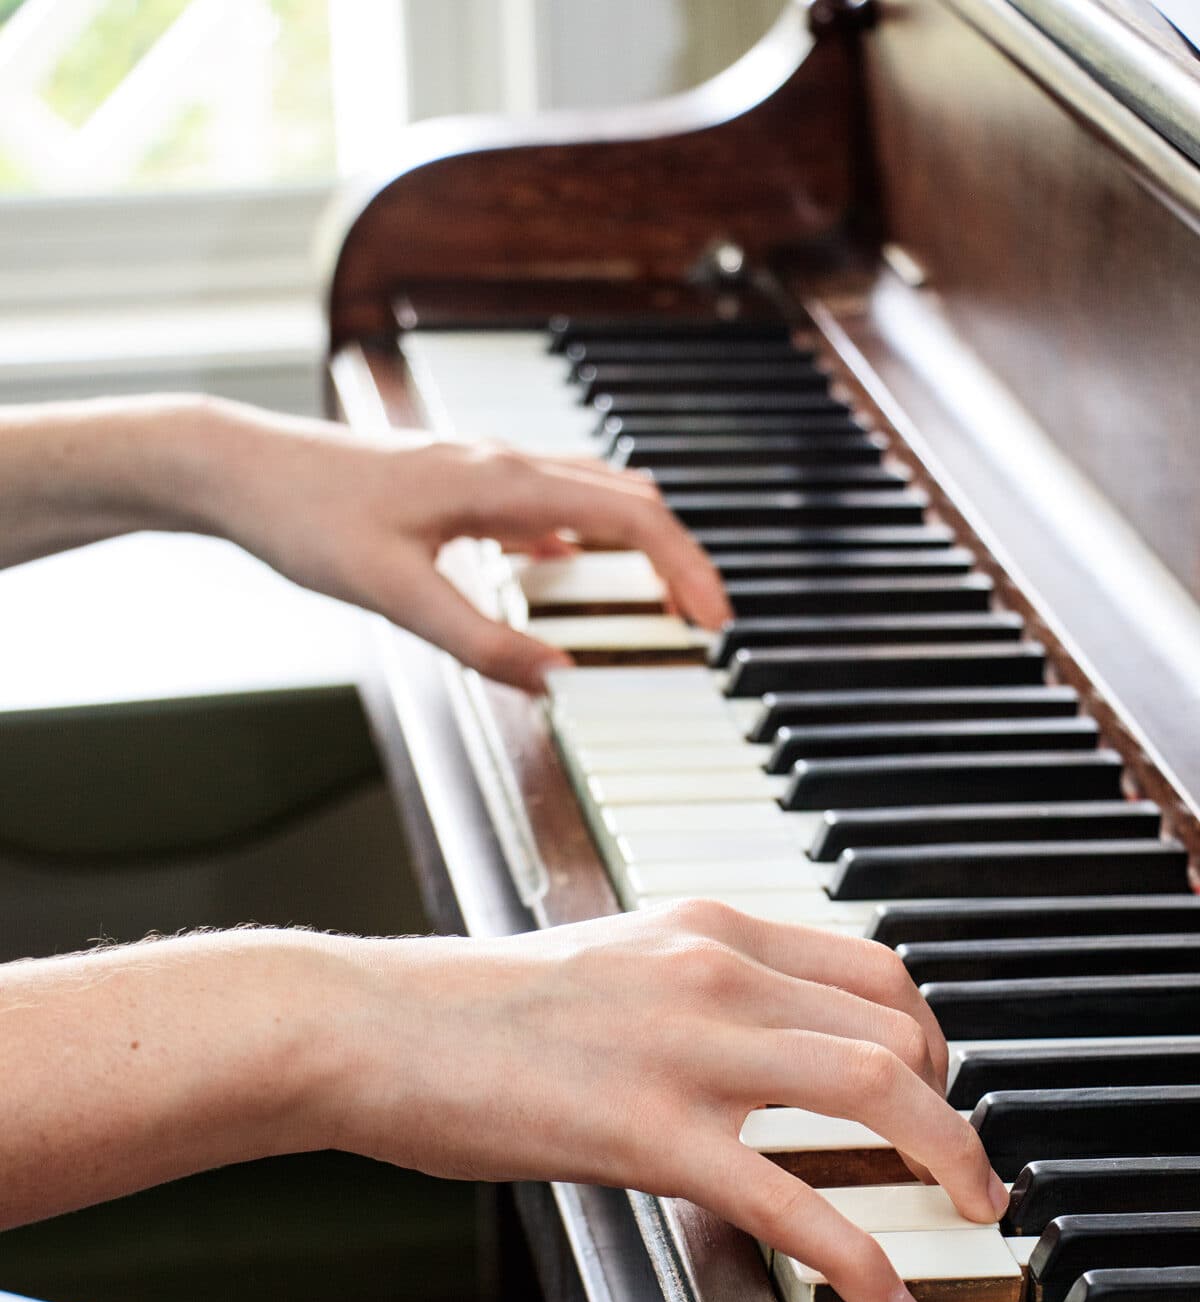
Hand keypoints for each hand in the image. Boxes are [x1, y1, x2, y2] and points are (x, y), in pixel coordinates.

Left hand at [190, 404, 729, 691]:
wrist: (239, 469)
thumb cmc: (306, 518)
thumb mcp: (394, 595)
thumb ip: (480, 640)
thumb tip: (558, 677)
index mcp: (501, 482)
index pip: (630, 515)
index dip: (685, 567)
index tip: (715, 621)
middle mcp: (502, 463)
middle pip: (625, 499)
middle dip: (676, 558)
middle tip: (704, 621)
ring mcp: (480, 468)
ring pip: (589, 492)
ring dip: (634, 542)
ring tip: (658, 597)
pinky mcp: (455, 482)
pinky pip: (542, 499)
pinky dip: (578, 532)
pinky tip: (562, 562)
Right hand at [327, 904, 1006, 1301]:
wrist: (361, 1023)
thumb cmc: (463, 1009)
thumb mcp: (600, 965)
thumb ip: (685, 989)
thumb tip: (744, 1045)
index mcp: (703, 929)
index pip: (873, 966)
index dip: (929, 1036)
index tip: (934, 1091)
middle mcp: (714, 969)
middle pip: (898, 1024)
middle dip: (954, 1102)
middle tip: (960, 1168)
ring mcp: (685, 1047)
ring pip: (879, 1086)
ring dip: (952, 1157)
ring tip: (975, 1217)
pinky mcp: (646, 1132)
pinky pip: (793, 1198)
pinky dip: (862, 1257)